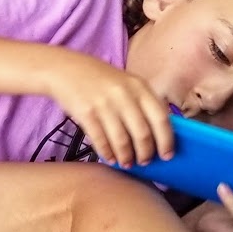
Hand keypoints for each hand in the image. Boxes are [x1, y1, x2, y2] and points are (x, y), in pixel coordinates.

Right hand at [49, 55, 174, 167]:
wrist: (64, 69)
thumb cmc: (100, 78)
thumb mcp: (126, 83)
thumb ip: (143, 103)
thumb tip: (160, 134)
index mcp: (139, 86)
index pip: (161, 118)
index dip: (166, 140)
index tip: (167, 155)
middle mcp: (124, 95)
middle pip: (143, 134)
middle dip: (146, 153)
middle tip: (144, 162)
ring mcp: (104, 104)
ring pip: (122, 141)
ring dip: (126, 157)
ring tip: (127, 162)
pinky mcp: (86, 113)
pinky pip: (101, 141)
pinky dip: (107, 153)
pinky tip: (110, 158)